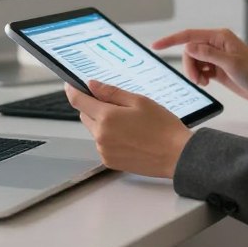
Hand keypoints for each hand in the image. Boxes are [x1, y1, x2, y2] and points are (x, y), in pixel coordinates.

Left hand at [64, 81, 192, 177]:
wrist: (176, 155)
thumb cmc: (162, 127)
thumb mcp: (138, 101)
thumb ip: (111, 93)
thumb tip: (91, 85)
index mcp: (106, 118)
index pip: (78, 100)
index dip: (72, 89)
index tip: (71, 84)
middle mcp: (101, 136)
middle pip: (86, 114)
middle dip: (95, 106)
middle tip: (118, 104)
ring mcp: (104, 151)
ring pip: (95, 129)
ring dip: (103, 122)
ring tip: (130, 123)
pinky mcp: (110, 162)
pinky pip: (102, 143)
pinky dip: (110, 137)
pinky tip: (130, 136)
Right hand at [152, 28, 247, 106]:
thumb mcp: (231, 64)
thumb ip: (208, 55)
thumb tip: (188, 47)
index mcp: (220, 37)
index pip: (189, 36)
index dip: (171, 40)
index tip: (156, 46)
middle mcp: (216, 44)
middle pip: (189, 51)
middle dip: (189, 65)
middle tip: (197, 80)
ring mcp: (216, 56)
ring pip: (193, 61)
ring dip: (194, 73)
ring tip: (204, 83)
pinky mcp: (217, 68)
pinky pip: (199, 69)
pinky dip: (199, 77)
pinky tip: (208, 83)